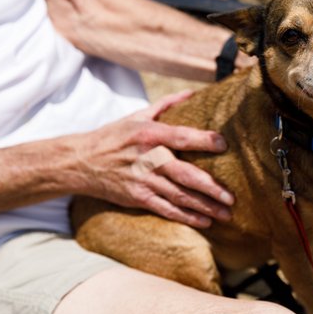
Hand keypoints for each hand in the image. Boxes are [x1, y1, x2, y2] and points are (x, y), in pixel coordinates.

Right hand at [74, 91, 233, 227]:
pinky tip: (205, 221)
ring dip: (204, 206)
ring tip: (226, 213)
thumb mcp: (137, 116)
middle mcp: (148, 158)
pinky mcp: (138, 198)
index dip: (203, 140)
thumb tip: (192, 92)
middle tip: (231, 197)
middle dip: (210, 187)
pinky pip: (166, 209)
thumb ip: (166, 104)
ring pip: (179, 196)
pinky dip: (186, 216)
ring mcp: (143, 181)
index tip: (224, 144)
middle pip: (184, 174)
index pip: (180, 136)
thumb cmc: (114, 136)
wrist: (81, 162)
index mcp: (149, 134)